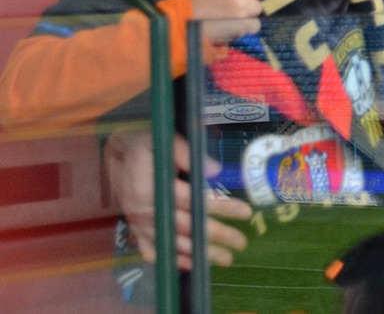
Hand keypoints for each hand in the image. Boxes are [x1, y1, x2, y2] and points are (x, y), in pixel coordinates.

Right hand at [105, 131, 251, 269]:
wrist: (115, 154)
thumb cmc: (144, 144)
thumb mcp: (162, 140)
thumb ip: (186, 154)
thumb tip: (216, 171)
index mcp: (152, 186)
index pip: (192, 199)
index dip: (219, 206)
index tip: (245, 212)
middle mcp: (145, 210)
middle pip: (186, 226)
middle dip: (216, 235)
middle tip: (242, 242)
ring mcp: (139, 223)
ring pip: (173, 242)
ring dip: (199, 253)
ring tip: (226, 259)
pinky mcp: (135, 230)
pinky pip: (153, 251)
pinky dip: (172, 259)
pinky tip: (192, 266)